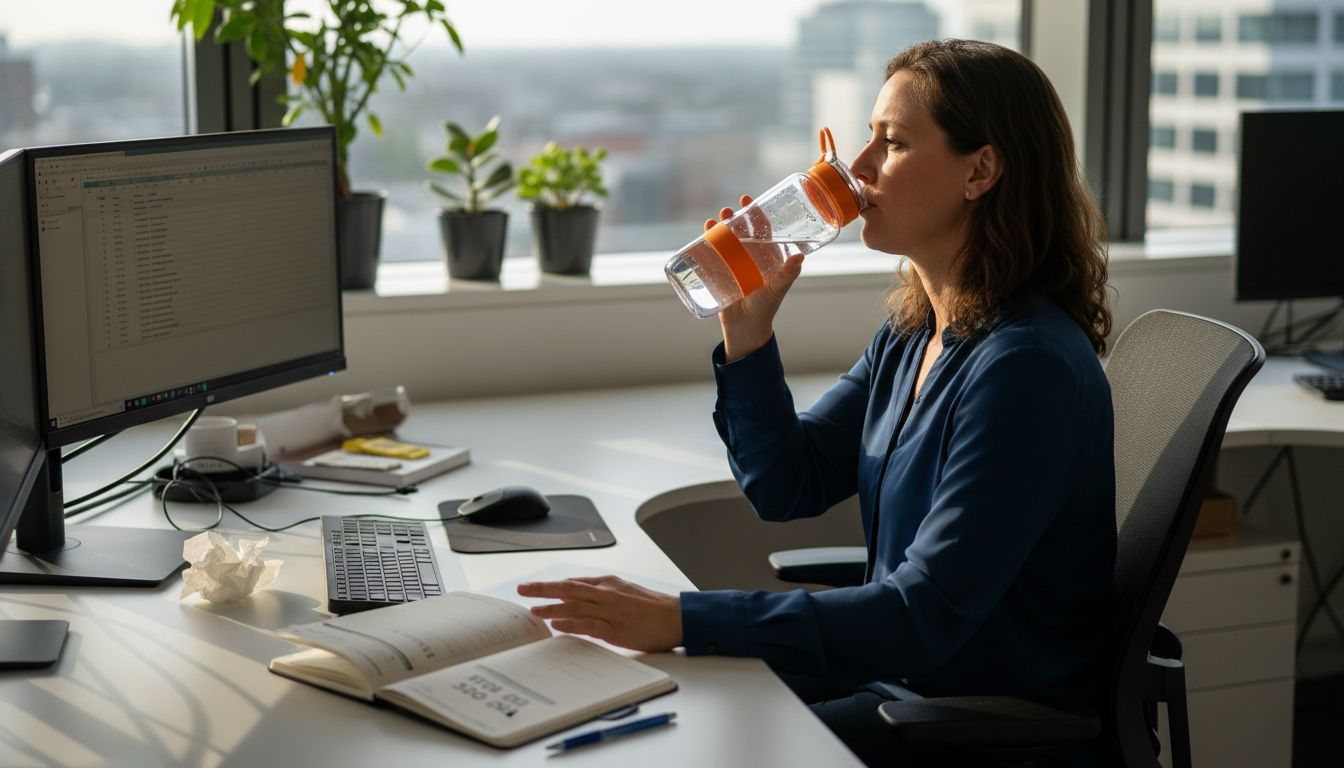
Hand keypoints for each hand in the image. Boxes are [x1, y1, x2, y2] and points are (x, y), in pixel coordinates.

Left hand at [517, 575, 682, 651]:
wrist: (677, 617)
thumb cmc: (653, 608)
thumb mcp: (625, 594)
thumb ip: (601, 595)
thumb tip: (576, 599)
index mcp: (609, 584)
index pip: (574, 583)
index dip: (552, 586)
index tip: (534, 588)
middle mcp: (607, 593)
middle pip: (568, 588)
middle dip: (543, 589)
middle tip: (522, 589)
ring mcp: (611, 609)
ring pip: (575, 605)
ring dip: (552, 607)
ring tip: (533, 610)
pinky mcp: (617, 627)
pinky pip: (590, 624)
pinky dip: (572, 623)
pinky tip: (558, 625)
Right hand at [705, 195, 804, 362]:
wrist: (745, 328)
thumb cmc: (765, 308)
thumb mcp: (776, 289)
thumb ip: (787, 275)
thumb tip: (800, 258)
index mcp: (766, 255)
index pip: (762, 229)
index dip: (756, 213)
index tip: (749, 201)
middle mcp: (749, 256)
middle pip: (741, 230)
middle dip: (733, 217)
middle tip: (728, 210)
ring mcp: (733, 264)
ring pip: (724, 239)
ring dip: (718, 227)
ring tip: (713, 221)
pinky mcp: (718, 273)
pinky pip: (711, 254)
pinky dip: (706, 243)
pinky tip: (703, 235)